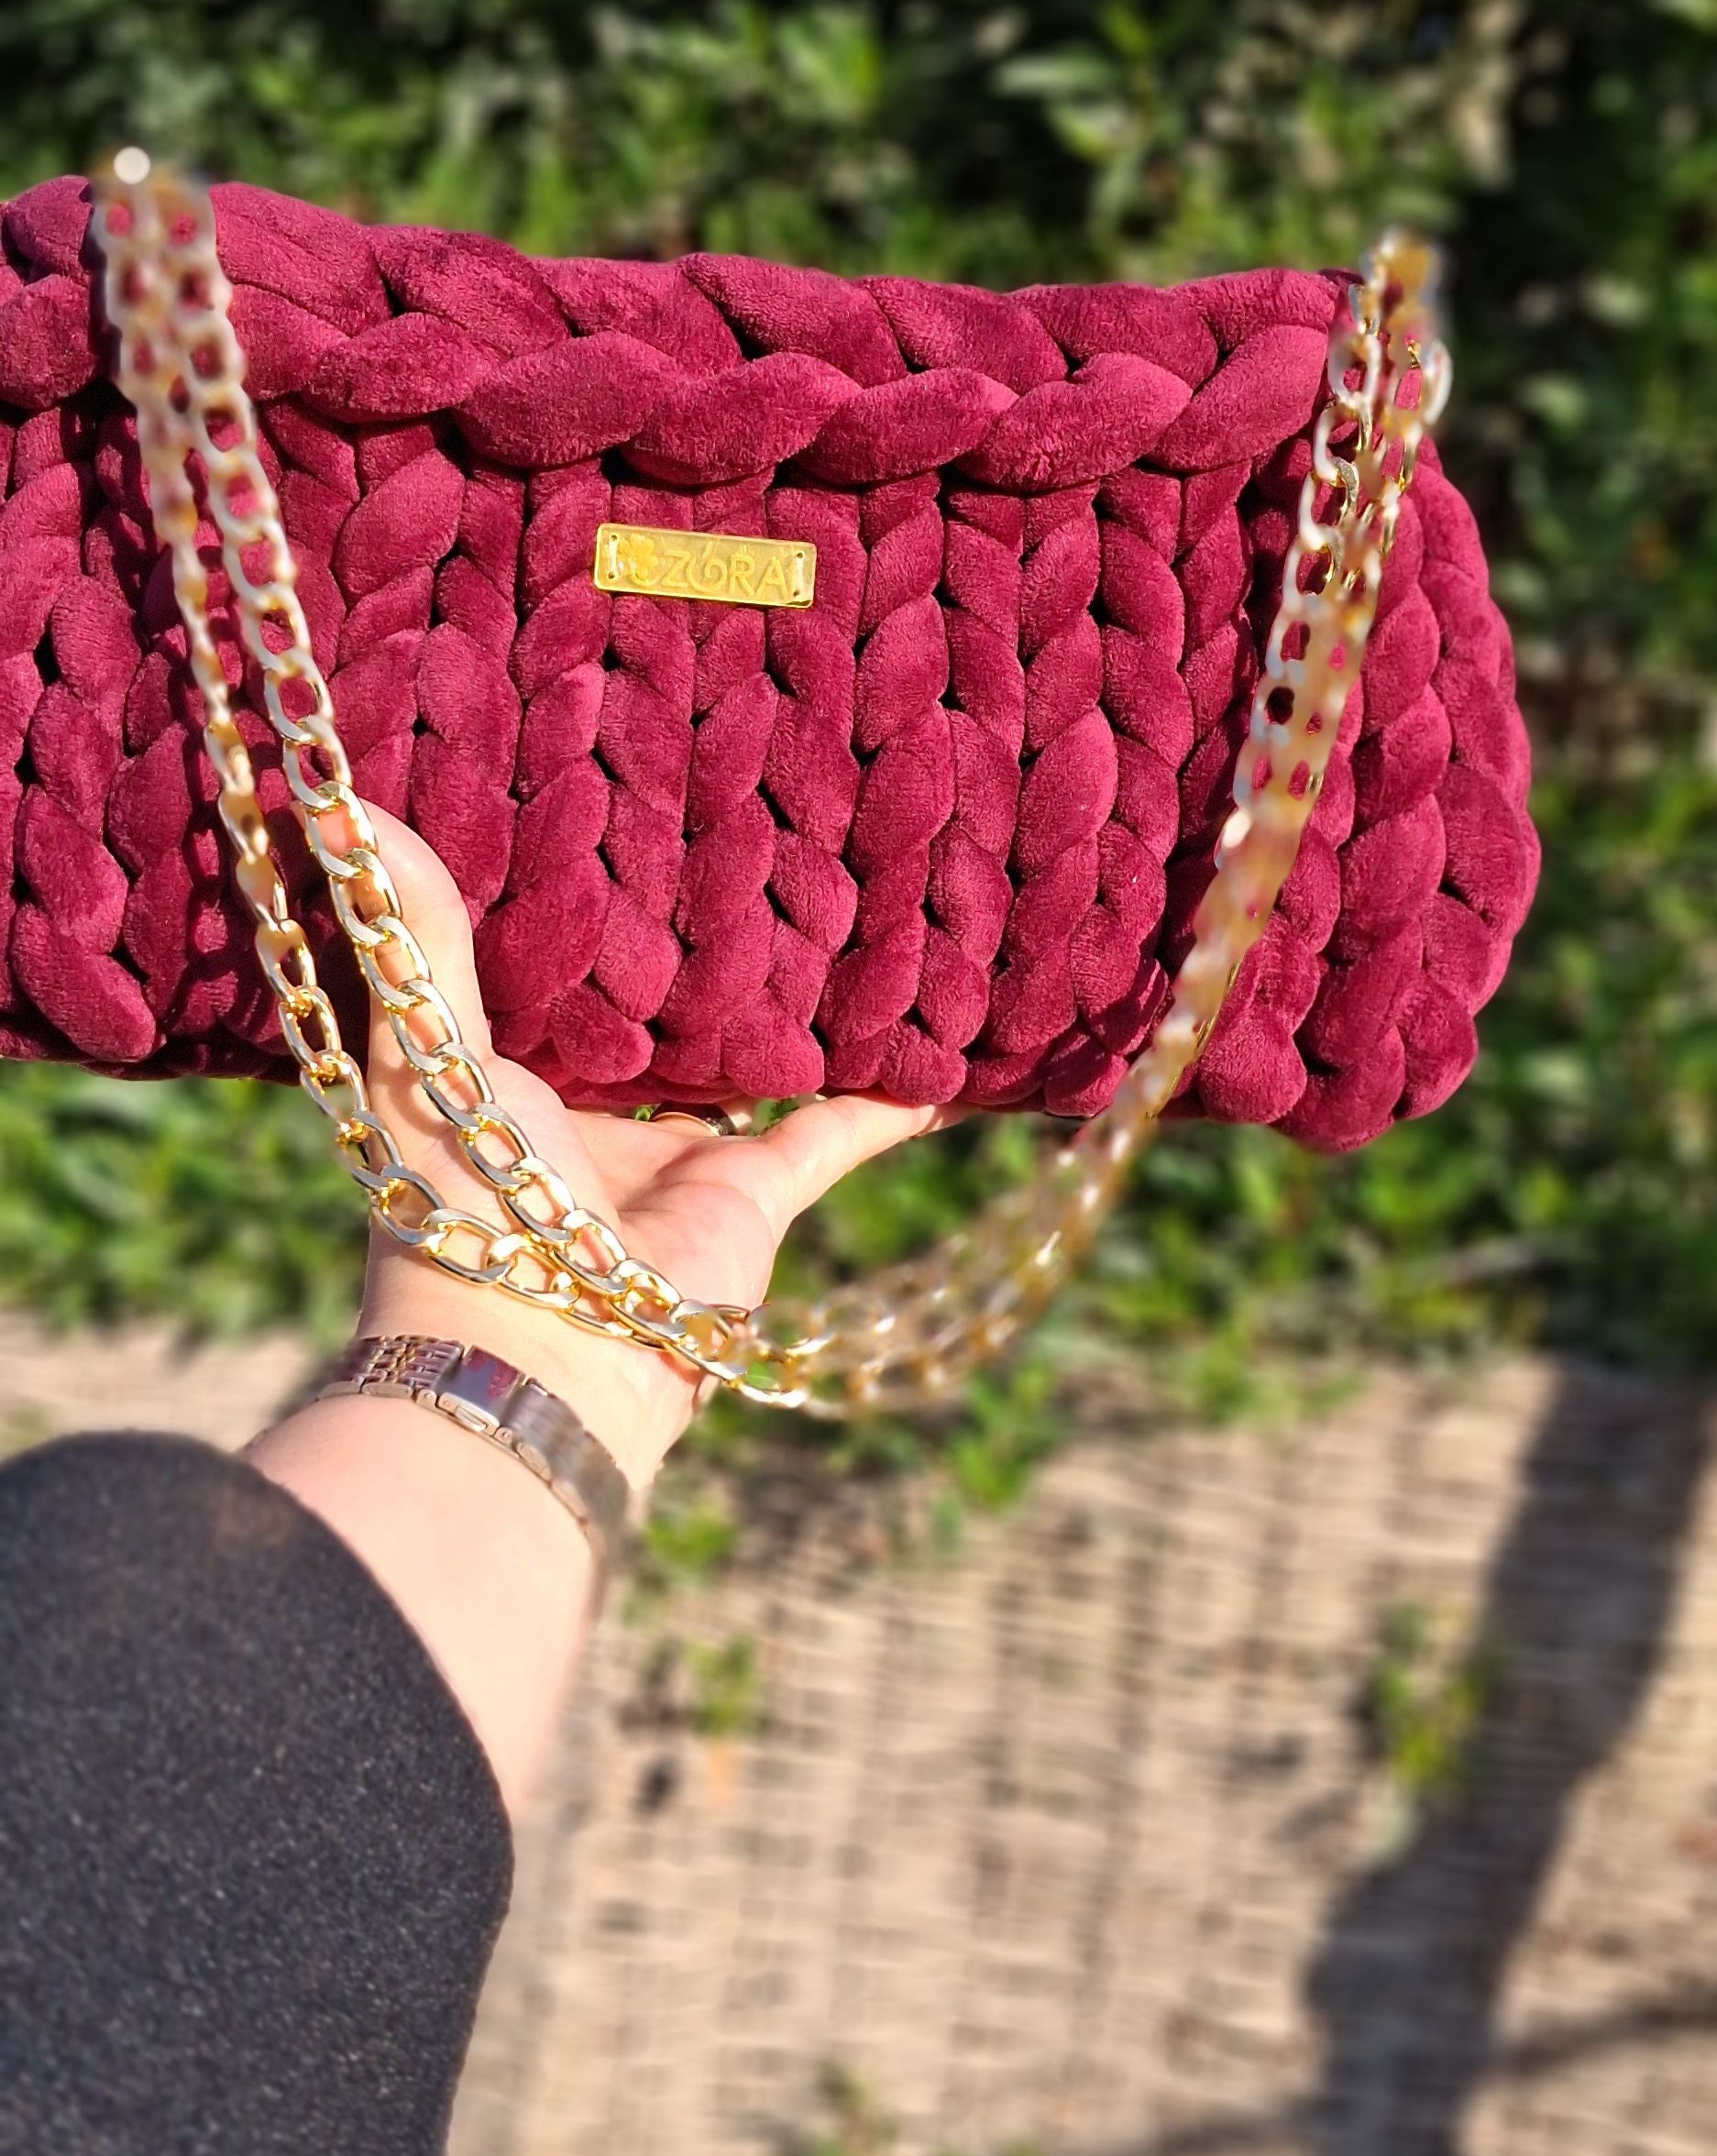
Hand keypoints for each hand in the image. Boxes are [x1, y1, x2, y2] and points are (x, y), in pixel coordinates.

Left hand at [249, 806, 938, 1816]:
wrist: (540, 1360)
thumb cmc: (462, 1203)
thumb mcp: (424, 1046)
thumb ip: (410, 930)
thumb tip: (332, 796)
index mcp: (502, 1078)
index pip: (546, 972)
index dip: (575, 903)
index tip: (611, 807)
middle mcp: (591, 1119)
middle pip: (656, 1016)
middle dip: (695, 948)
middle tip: (749, 837)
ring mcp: (677, 1162)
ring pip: (751, 1068)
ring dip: (798, 1015)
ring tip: (855, 920)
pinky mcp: (756, 1200)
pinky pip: (838, 1134)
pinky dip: (890, 1098)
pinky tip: (944, 1046)